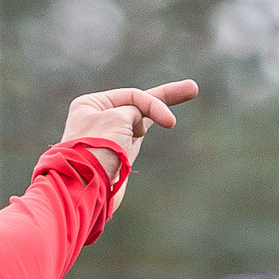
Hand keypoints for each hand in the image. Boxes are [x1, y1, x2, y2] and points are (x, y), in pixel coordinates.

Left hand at [63, 77, 198, 164]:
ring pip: (140, 121)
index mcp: (91, 105)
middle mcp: (98, 117)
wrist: (86, 191)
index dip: (154, 105)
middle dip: (165, 98)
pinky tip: (159, 125)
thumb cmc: (98, 150)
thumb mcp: (119, 119)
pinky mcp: (118, 155)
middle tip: (193, 88)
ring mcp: (109, 137)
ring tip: (154, 117)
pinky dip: (145, 135)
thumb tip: (137, 123)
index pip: (133, 96)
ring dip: (156, 114)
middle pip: (138, 104)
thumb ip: (134, 111)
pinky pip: (136, 138)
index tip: (170, 122)